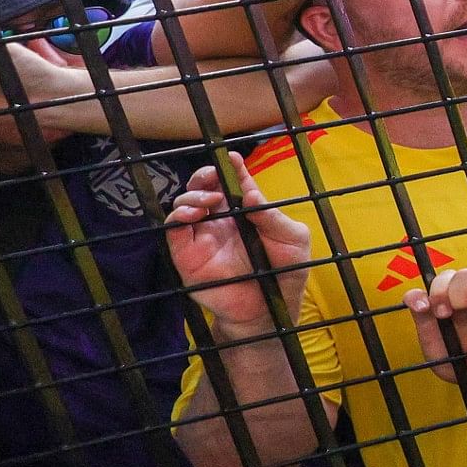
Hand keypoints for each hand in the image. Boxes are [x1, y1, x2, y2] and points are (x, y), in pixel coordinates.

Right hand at [163, 162, 311, 343]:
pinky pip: (173, 230)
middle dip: (204, 176)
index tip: (232, 158)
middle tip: (212, 176)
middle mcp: (221, 218)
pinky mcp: (187, 254)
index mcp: (246, 210)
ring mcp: (202, 235)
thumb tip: (252, 193)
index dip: (231, 167)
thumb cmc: (286, 271)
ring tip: (208, 202)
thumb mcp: (292, 241)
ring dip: (192, 196)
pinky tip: (191, 214)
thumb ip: (273, 218)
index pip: (234, 182)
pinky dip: (177, 217)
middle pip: (203, 187)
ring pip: (184, 204)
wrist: (269, 309)